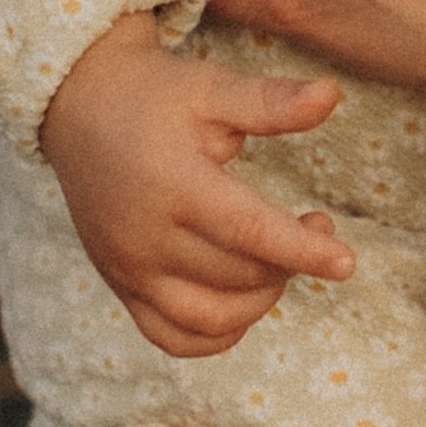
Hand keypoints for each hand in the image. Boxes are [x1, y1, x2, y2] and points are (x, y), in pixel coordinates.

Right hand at [39, 9, 350, 355]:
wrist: (78, 108)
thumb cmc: (154, 95)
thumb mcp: (212, 87)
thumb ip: (271, 102)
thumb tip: (333, 93)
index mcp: (173, 185)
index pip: (249, 232)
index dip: (303, 251)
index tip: (347, 262)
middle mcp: (145, 237)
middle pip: (237, 277)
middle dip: (291, 261)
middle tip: (317, 224)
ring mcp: (129, 269)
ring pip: (210, 319)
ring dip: (261, 301)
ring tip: (280, 261)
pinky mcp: (121, 286)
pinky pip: (173, 338)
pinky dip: (218, 333)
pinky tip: (245, 298)